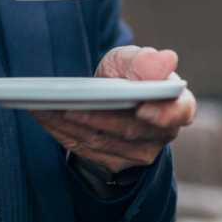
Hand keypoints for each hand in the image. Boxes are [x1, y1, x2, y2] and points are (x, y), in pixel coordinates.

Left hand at [30, 46, 196, 173]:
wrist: (110, 96)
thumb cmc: (126, 74)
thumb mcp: (131, 60)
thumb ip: (143, 61)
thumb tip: (165, 59)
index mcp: (176, 104)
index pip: (179, 112)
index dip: (163, 114)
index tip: (142, 110)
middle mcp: (161, 134)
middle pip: (130, 129)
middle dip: (97, 117)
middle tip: (68, 104)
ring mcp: (138, 152)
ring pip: (102, 141)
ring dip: (71, 124)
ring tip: (44, 106)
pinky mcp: (113, 162)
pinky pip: (85, 149)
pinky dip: (61, 131)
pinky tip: (42, 114)